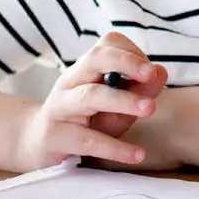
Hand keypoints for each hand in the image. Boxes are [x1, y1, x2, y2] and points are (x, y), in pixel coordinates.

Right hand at [14, 33, 166, 170]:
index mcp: (85, 69)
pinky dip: (114, 148)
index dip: (132, 53)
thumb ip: (139, 91)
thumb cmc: (86, 122)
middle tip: (150, 74)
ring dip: (122, 100)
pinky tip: (137, 154)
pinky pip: (87, 140)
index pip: (108, 44)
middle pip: (95, 59)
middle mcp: (70, 82)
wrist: (38, 145)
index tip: (149, 71)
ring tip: (150, 108)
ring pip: (90, 96)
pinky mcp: (56, 137)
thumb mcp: (116, 107)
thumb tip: (160, 72)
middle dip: (125, 63)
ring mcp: (60, 108)